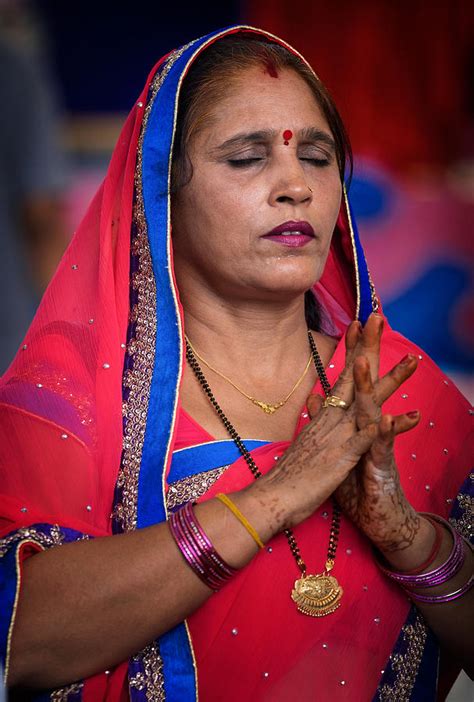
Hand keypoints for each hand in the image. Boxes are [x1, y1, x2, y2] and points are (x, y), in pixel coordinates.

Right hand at [253, 316, 416, 532]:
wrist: (271, 497)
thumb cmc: (288, 473)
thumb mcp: (303, 439)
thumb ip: (313, 418)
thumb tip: (315, 398)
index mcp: (325, 416)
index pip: (343, 375)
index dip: (353, 348)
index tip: (360, 322)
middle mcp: (331, 419)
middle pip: (356, 377)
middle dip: (370, 347)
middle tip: (379, 317)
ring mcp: (336, 437)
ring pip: (366, 403)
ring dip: (389, 380)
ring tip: (410, 361)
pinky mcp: (338, 459)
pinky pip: (360, 443)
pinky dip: (375, 429)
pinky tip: (389, 417)